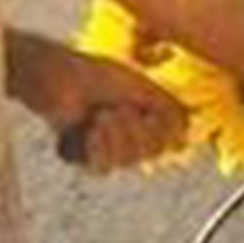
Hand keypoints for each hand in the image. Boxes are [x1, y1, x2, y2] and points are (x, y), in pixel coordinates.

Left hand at [20, 45, 186, 173]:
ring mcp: (108, 148)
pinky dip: (97, 147)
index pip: (170, 140)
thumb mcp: (138, 86)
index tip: (145, 111)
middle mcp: (130, 136)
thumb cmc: (93, 75)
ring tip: (99, 116)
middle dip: (134, 129)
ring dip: (114, 135)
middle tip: (114, 110)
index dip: (161, 129)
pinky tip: (89, 130)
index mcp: (146, 117)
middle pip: (151, 152)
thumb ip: (167, 107)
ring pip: (128, 160)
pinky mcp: (86, 158)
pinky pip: (104, 167)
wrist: (57, 78)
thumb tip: (186, 130)